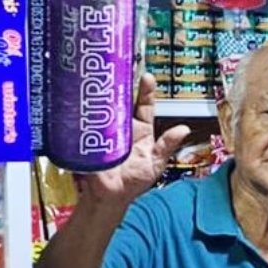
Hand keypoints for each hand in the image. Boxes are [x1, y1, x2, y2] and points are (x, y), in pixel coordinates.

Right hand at [75, 74, 190, 210]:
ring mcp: (104, 130)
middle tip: (120, 70)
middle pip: (121, 100)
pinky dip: (84, 113)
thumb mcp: (155, 163)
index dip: (146, 91)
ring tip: (102, 80)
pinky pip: (86, 123)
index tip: (147, 77)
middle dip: (120, 84)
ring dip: (102, 95)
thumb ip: (167, 146)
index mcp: (140, 129)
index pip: (144, 105)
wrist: (110, 197)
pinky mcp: (88, 138)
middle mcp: (122, 126)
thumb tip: (183, 129)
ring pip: (103, 107)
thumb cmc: (134, 181)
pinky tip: (83, 102)